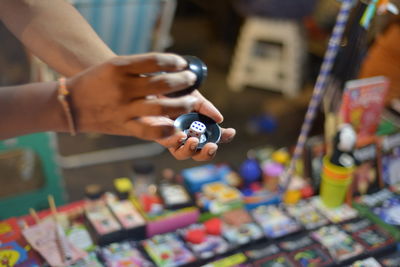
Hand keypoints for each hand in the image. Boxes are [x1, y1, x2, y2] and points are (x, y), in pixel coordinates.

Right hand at [66, 53, 198, 139]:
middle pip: (163, 83)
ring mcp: (123, 109)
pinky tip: (178, 127)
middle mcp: (122, 87)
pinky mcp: (124, 126)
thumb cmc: (96, 82)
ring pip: (162, 107)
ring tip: (192, 101)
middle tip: (192, 79)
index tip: (183, 64)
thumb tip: (169, 69)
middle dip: (183, 81)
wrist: (70, 104)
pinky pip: (150, 131)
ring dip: (182, 104)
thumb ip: (138, 68)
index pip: (155, 61)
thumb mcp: (113, 66)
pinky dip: (167, 130)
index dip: (174, 62)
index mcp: (119, 67)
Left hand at [156, 90, 235, 160]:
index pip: (212, 136)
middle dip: (207, 154)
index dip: (223, 137)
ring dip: (190, 150)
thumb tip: (219, 119)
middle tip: (212, 147)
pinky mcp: (157, 134)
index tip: (230, 132)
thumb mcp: (193, 95)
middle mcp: (185, 134)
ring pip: (181, 154)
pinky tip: (180, 135)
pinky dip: (175, 141)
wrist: (153, 81)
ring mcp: (171, 136)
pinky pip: (166, 143)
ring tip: (194, 141)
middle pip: (198, 153)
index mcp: (197, 126)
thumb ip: (205, 107)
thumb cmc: (174, 90)